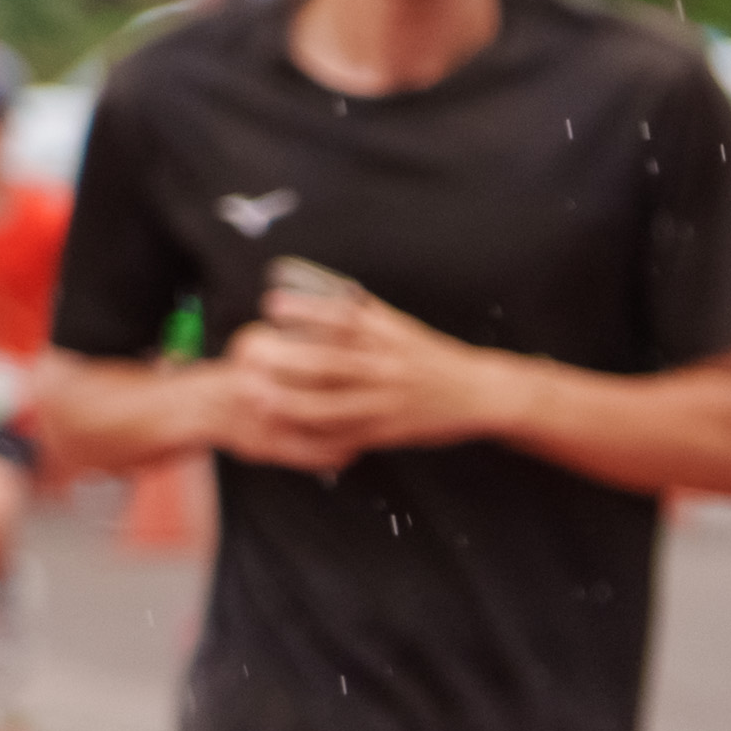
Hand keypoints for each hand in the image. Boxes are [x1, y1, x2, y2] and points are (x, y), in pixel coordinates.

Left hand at [223, 267, 496, 469]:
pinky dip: (316, 436)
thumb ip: (370, 315)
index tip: (271, 304)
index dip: (305, 309)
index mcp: (390, 336)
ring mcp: (387, 401)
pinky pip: (347, 435)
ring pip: (332, 403)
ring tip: (258, 396)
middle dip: (287, 359)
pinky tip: (289, 432)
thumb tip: (335, 293)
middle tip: (250, 354)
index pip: (343, 318)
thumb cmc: (438, 359)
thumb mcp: (405, 329)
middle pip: (330, 362)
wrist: (480, 393)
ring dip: (291, 401)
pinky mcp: (389, 431)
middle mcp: (387, 367)